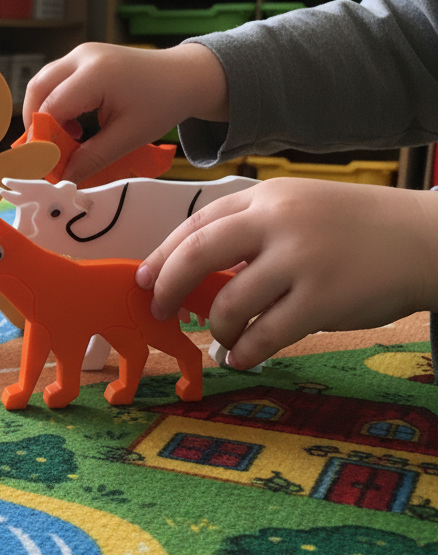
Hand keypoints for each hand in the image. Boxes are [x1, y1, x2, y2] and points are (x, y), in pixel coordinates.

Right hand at [22, 42, 229, 182]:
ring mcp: (81, 54)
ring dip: (44, 114)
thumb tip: (63, 178)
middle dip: (35, 124)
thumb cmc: (162, 104)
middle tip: (45, 154)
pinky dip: (55, 105)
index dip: (42, 139)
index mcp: (95, 74)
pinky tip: (73, 127)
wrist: (184, 76)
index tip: (44, 165)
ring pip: (43, 84)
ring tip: (62, 142)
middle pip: (37, 89)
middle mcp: (82, 57)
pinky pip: (56, 82)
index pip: (51, 107)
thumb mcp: (129, 137)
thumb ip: (92, 158)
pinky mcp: (83, 58)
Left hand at [135, 178, 437, 369]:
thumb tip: (196, 271)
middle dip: (167, 287)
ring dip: (216, 328)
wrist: (428, 238)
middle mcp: (278, 222)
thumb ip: (253, 230)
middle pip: (197, 255)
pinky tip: (241, 357)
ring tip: (222, 338)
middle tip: (159, 311)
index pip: (197, 223)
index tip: (145, 279)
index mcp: (267, 197)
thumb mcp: (301, 209)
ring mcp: (300, 260)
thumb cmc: (357, 229)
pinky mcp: (322, 299)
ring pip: (228, 302)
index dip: (163, 254)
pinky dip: (244, 351)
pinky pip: (264, 335)